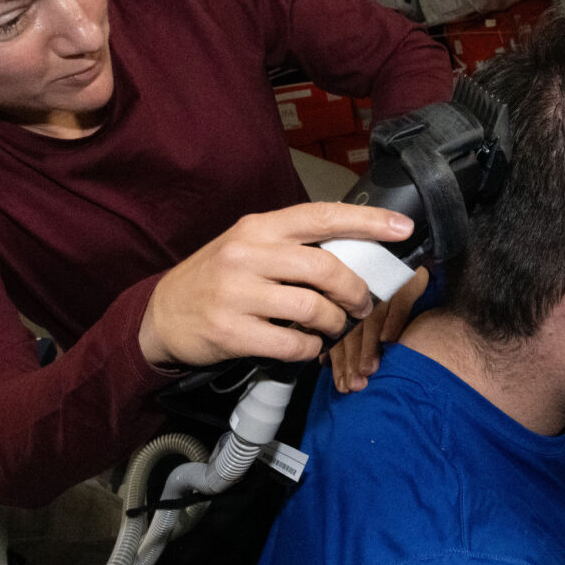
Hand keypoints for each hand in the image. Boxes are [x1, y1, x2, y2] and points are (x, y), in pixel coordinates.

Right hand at [138, 203, 412, 368]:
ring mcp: (237, 293)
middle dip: (356, 291)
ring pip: (313, 309)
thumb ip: (292, 246)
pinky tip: (306, 346)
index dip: (367, 221)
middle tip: (363, 304)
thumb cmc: (217, 279)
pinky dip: (310, 349)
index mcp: (259, 227)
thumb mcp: (249, 247)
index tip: (402, 229)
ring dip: (335, 324)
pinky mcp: (231, 331)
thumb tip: (353, 251)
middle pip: (325, 268)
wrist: (162, 315)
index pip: (322, 216)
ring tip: (334, 328)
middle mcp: (247, 253)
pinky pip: (292, 343)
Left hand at [329, 267, 427, 391]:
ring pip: (373, 318)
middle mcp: (367, 294)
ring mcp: (386, 286)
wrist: (428, 271)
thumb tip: (326, 361)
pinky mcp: (408, 279)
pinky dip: (394, 320)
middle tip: (355, 384)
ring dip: (369, 345)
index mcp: (353, 303)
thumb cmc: (400, 303)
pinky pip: (400, 300)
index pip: (342, 334)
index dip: (340, 361)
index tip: (343, 386)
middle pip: (355, 329)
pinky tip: (389, 340)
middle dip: (352, 359)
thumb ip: (348, 338)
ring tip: (368, 369)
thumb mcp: (371, 320)